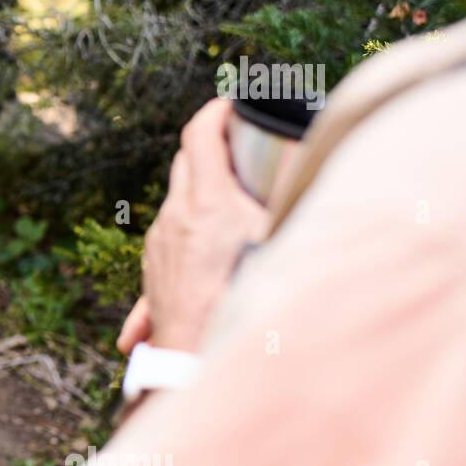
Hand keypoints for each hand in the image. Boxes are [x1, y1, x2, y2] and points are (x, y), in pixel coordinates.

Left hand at [118, 98, 269, 354]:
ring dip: (198, 193)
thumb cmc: (247, 304)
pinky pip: (169, 243)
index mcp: (205, 203)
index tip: (230, 103)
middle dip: (208, 147)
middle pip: (184, 164)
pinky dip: (186, 236)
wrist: (197, 362)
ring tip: (229, 199)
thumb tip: (312, 178)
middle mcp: (173, 218)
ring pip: (175, 202)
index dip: (215, 112)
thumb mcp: (280, 243)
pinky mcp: (153, 272)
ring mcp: (159, 245)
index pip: (199, 136)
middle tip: (237, 144)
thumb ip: (291, 206)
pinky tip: (202, 251)